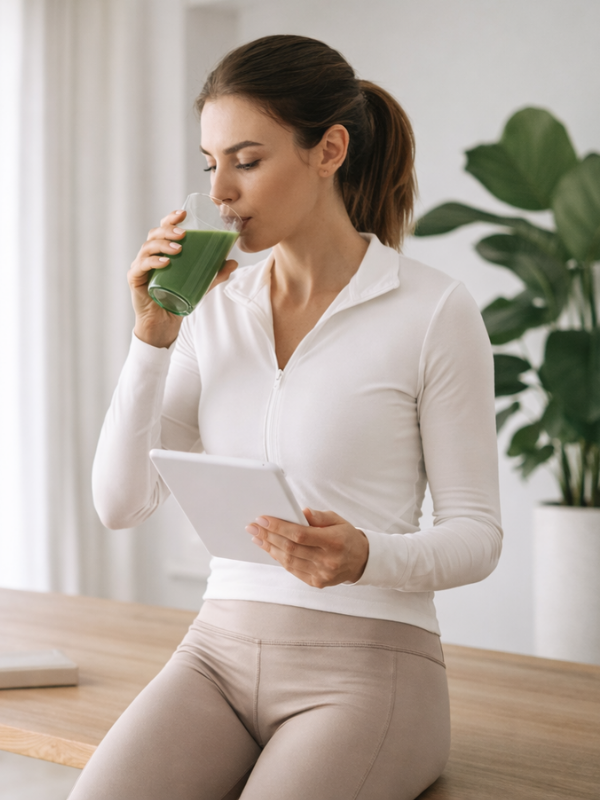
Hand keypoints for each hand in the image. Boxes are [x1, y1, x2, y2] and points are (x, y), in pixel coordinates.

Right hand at [128, 209, 237, 348]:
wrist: (164, 324)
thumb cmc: (178, 300)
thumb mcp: (200, 285)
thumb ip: (215, 274)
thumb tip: (233, 262)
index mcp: (162, 251)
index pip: (163, 228)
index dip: (171, 219)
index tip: (184, 214)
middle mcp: (149, 255)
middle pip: (154, 234)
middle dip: (168, 230)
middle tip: (183, 234)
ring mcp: (140, 266)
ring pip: (147, 247)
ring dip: (162, 244)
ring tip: (177, 248)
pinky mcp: (135, 279)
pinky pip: (141, 266)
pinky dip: (152, 262)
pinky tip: (165, 262)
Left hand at [245, 508, 368, 587]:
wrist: (361, 561)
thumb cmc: (346, 536)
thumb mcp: (337, 519)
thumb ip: (318, 516)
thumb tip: (300, 512)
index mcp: (334, 542)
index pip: (300, 534)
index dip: (279, 527)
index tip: (262, 519)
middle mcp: (328, 560)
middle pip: (291, 548)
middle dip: (268, 536)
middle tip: (252, 527)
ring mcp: (322, 574)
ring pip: (289, 561)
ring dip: (270, 548)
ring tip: (257, 537)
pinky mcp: (317, 582)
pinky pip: (293, 570)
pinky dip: (279, 559)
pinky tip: (270, 549)